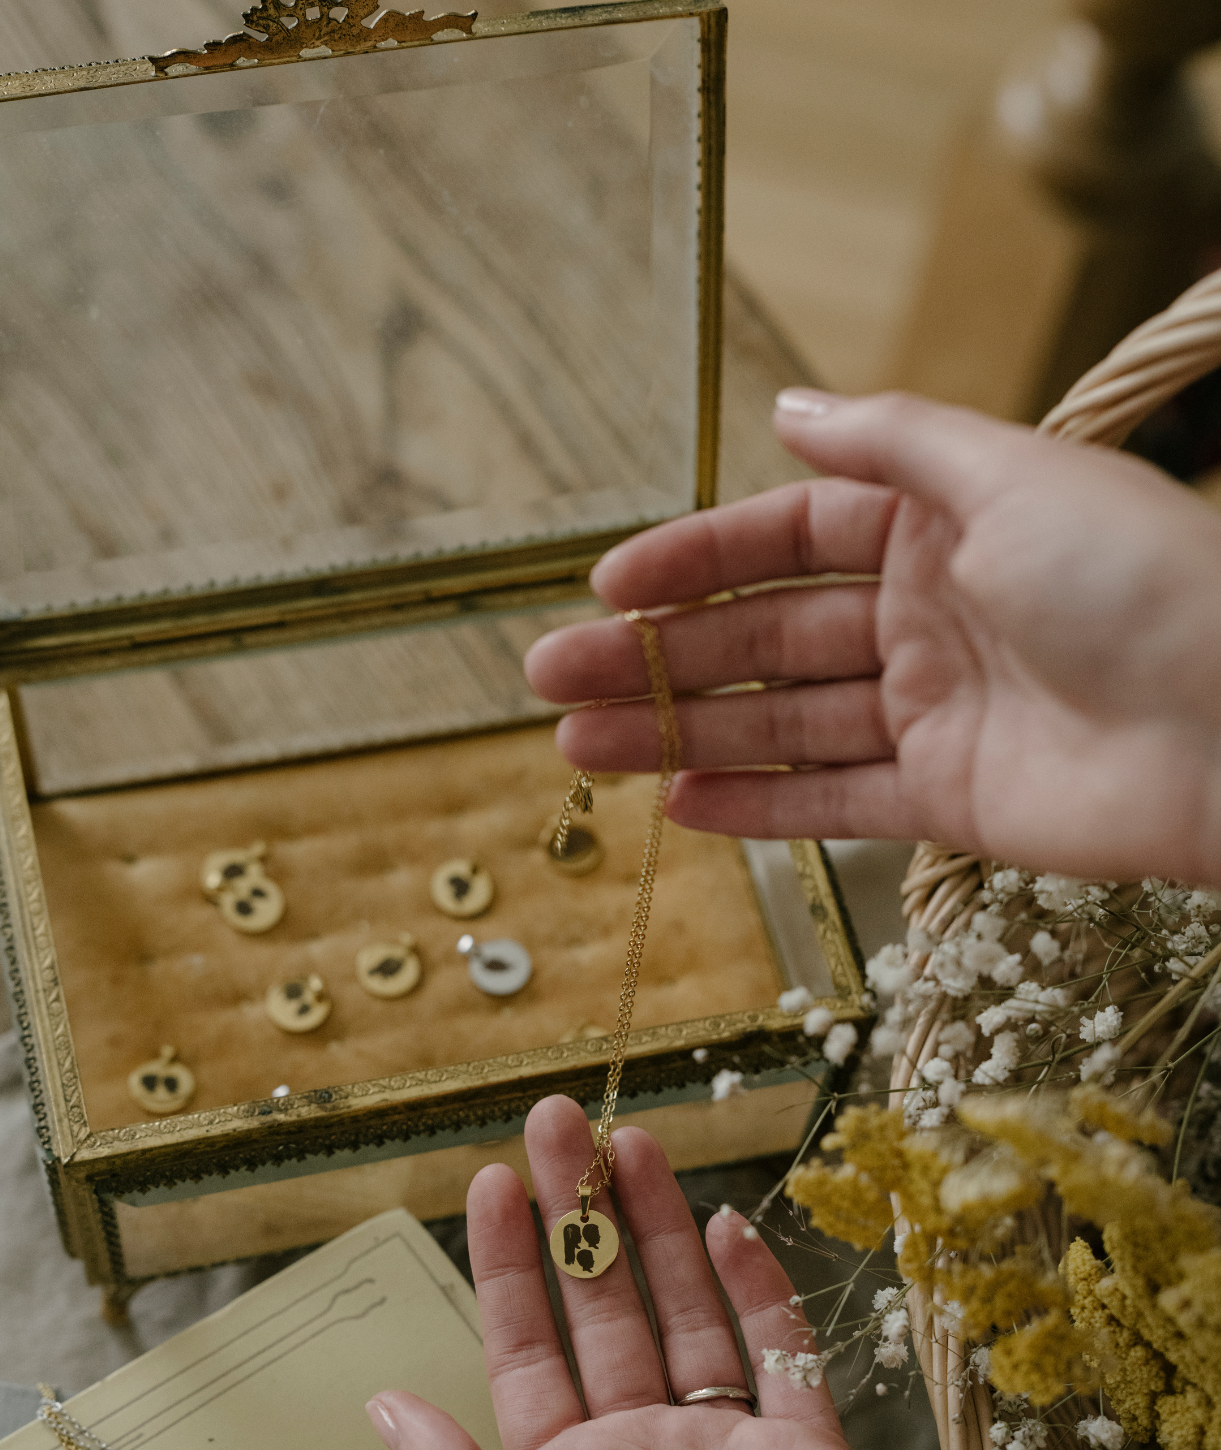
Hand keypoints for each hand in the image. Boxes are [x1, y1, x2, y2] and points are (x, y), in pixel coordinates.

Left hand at [367, 1098, 1037, 1449]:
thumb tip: (381, 1404)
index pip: (527, 1346)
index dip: (509, 1261)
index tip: (495, 1180)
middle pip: (605, 1308)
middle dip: (581, 1213)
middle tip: (563, 1121)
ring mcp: (726, 1447)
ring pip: (687, 1311)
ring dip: (659, 1228)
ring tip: (633, 1142)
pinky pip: (780, 1350)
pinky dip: (758, 1287)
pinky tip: (727, 1223)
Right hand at [525, 390, 1220, 886]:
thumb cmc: (1138, 578)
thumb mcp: (1008, 473)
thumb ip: (890, 443)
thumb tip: (788, 405)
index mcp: (937, 528)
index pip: (785, 537)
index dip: (694, 559)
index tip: (608, 585)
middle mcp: (924, 618)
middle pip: (762, 638)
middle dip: (655, 656)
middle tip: (548, 675)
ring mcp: (931, 714)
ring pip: (777, 724)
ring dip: (676, 733)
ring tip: (576, 747)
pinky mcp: (947, 802)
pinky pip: (830, 802)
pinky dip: (753, 806)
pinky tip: (675, 803)